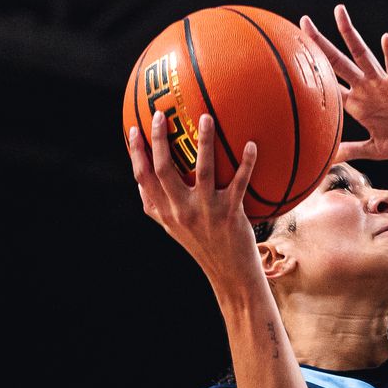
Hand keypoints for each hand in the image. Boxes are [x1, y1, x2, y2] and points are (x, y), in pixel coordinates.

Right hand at [128, 112, 262, 289]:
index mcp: (166, 212)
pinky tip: (252, 143)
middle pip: (164, 170)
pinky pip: (240, 183)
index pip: (144, 179)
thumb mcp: (173, 229)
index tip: (134, 128)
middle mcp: (182, 211)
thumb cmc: (202, 246)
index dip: (136, 153)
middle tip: (161, 113)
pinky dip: (247, 163)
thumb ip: (156, 206)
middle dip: (159, 140)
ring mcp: (206, 212)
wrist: (229, 274)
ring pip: (202, 170)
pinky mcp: (231, 214)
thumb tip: (140, 180)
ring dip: (204, 142)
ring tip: (206, 118)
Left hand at [300, 5, 387, 162]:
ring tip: (338, 13)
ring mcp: (383, 84)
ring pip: (362, 55)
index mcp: (357, 104)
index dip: (310, 75)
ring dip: (350, 35)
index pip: (327, 87)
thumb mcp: (375, 149)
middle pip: (338, 62)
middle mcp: (366, 88)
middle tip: (302, 23)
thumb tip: (327, 161)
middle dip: (320, 44)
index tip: (290, 62)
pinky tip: (385, 39)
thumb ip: (352, 151)